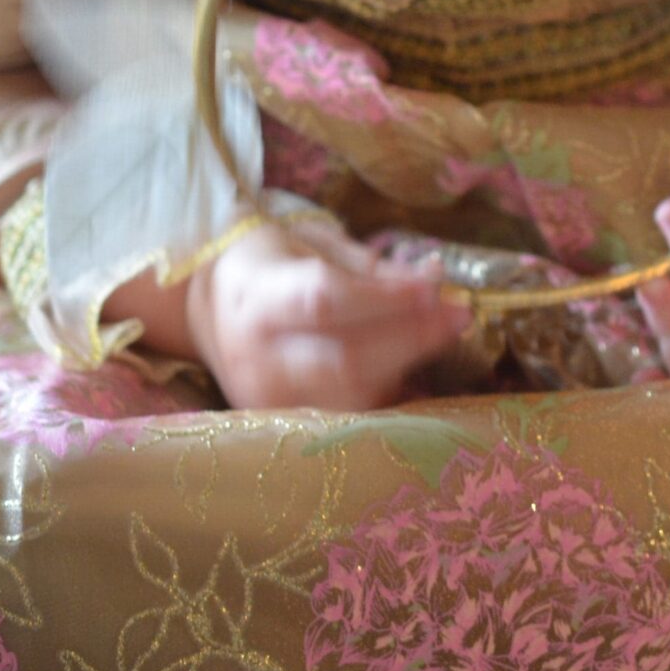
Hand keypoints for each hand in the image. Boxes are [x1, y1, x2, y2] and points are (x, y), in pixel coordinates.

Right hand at [185, 210, 470, 410]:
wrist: (209, 308)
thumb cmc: (269, 263)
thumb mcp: (312, 242)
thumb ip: (371, 266)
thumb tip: (435, 281)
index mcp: (257, 297)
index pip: (324, 302)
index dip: (385, 298)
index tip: (435, 287)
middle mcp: (257, 358)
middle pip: (344, 361)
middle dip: (412, 338)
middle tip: (460, 314)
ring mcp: (268, 402)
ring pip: (353, 398)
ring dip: (409, 366)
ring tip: (443, 333)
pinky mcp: (284, 428)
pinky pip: (350, 416)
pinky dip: (390, 389)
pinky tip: (414, 362)